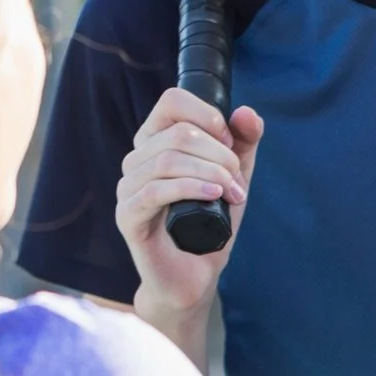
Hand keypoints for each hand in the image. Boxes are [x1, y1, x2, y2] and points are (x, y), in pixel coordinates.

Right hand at [115, 89, 262, 317]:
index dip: (208, 115)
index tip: (230, 143)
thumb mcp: (234, 176)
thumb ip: (243, 143)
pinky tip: (213, 196)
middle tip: (238, 183)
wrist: (194, 274)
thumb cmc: (210, 222)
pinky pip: (154, 191)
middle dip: (220, 155)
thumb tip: (247, 112)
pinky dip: (190, 188)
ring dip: (211, 173)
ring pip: (167, 160)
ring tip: (232, 194)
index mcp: (157, 142)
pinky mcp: (127, 215)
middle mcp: (137, 160)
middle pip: (178, 132)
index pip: (172, 101)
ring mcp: (128, 187)